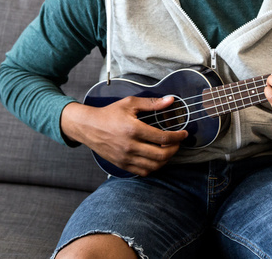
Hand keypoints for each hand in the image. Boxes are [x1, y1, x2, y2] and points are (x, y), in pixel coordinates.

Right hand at [61, 96, 187, 176]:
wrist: (88, 127)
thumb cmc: (109, 114)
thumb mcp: (130, 104)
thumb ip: (152, 103)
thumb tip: (170, 100)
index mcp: (133, 129)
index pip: (163, 138)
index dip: (177, 137)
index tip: (183, 134)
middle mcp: (130, 146)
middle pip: (161, 155)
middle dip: (175, 149)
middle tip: (178, 143)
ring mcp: (125, 157)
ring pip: (154, 165)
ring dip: (166, 159)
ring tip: (169, 150)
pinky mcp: (122, 165)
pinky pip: (143, 171)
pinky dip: (153, 167)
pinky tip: (156, 158)